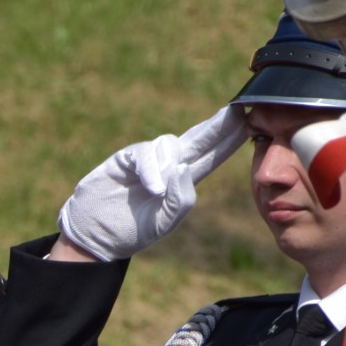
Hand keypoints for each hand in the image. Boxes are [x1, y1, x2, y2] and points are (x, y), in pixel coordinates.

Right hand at [56, 106, 247, 260]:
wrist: (95, 234)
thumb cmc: (130, 230)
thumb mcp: (163, 223)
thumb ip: (180, 199)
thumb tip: (184, 167)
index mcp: (182, 181)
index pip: (212, 155)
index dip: (229, 140)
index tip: (249, 124)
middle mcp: (168, 165)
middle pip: (199, 139)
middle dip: (218, 125)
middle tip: (239, 111)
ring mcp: (147, 160)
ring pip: (170, 145)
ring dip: (170, 164)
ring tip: (157, 192)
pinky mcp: (125, 158)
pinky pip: (145, 154)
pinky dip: (151, 170)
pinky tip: (153, 188)